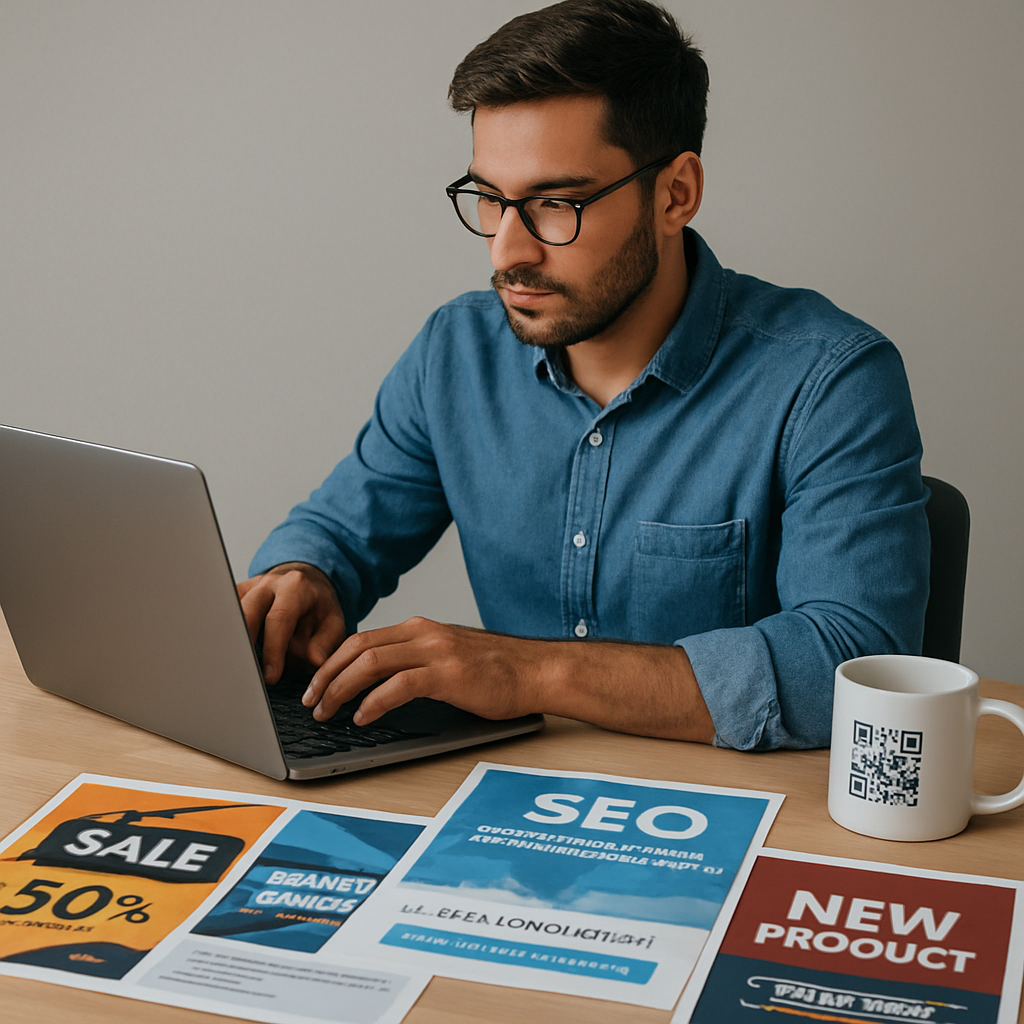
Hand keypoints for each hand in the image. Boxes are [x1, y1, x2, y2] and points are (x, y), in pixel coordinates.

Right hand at [236, 563, 346, 683]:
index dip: (274, 649)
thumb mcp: (334, 622)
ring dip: (234, 643)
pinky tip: (228, 655)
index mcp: (295, 587)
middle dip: (246, 646)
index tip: (271, 676)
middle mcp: (269, 584)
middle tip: (249, 676)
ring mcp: (248, 588)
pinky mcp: (235, 597)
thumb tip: (314, 659)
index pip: (279, 618)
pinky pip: (223, 615)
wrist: (307, 583)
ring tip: (239, 668)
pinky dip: (226, 636)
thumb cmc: (318, 607)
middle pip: (247, 612)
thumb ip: (326, 642)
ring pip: (230, 614)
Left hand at [301, 616, 715, 743]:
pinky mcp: (448, 674)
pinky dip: (373, 701)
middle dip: (326, 675)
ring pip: (370, 662)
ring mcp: (436, 651)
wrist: (538, 671)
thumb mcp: (450, 658)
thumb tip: (381, 683)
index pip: (362, 639)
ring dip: (340, 688)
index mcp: (421, 629)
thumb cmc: (498, 672)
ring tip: (327, 711)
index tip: (316, 683)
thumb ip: (418, 662)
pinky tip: (362, 717)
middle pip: (357, 647)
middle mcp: (423, 633)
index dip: (332, 661)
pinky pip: (398, 685)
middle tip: (310, 700)